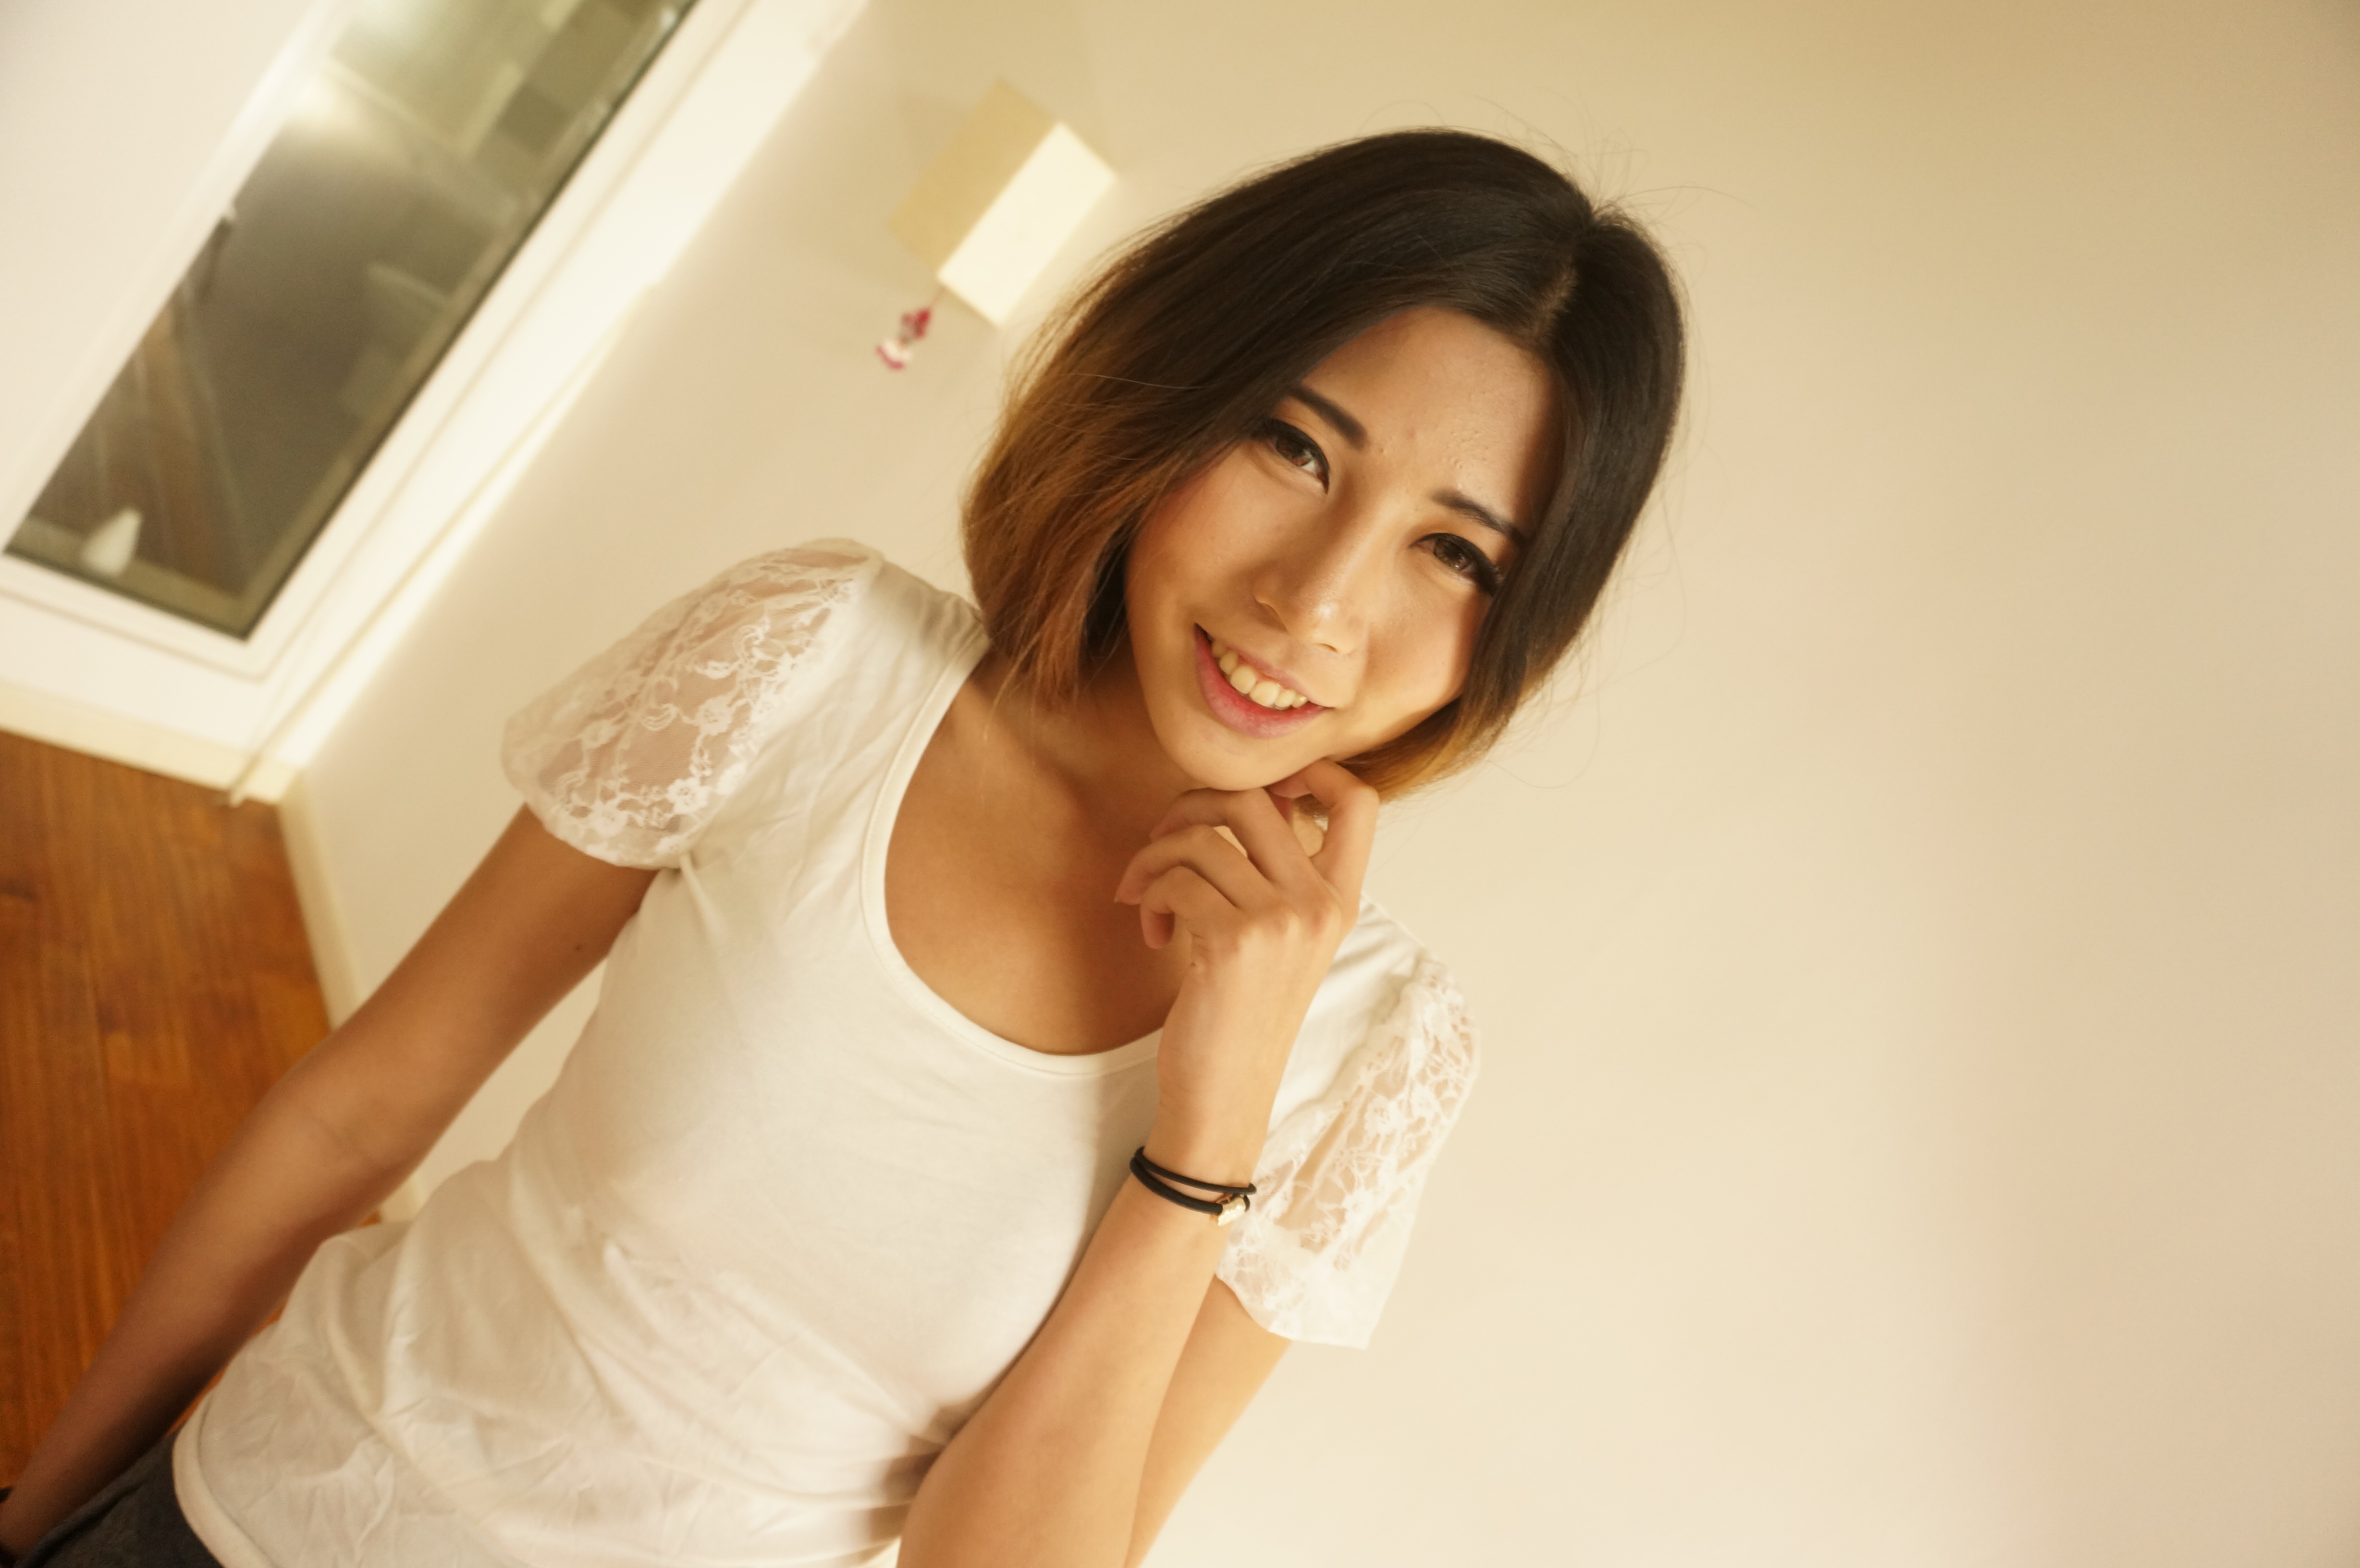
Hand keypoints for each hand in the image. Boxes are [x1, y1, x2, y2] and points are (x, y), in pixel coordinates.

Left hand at [1113, 760, 1377, 1178]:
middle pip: (1255, 798)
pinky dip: (1150, 897)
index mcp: (1341, 900)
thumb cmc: (1241, 1014)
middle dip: (1191, 805)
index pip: (1360, 802)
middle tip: (1162, 840)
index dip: (1313, 770)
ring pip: (1202, 836)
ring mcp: (1281, 920)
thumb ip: (1278, 876)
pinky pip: (1176, 879)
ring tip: (1146, 897)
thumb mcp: (1282, 942)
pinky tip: (1154, 933)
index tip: (1261, 787)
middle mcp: (1319, 904)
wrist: (1224, 1096)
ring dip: (1155, 859)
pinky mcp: (1233, 940)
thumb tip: (1237, 802)